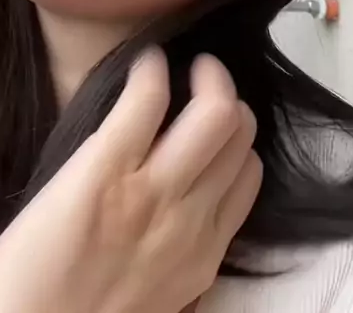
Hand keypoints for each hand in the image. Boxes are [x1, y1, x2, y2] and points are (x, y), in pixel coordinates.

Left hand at [0, 49, 261, 312]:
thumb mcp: (153, 291)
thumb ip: (177, 245)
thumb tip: (180, 199)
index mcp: (203, 253)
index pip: (249, 172)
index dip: (234, 136)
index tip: (209, 119)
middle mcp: (191, 219)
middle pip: (240, 134)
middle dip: (226, 96)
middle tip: (200, 80)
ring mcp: (151, 192)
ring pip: (216, 113)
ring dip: (205, 75)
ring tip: (183, 66)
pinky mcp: (103, 170)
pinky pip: (146, 101)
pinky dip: (151, 71)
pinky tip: (144, 63)